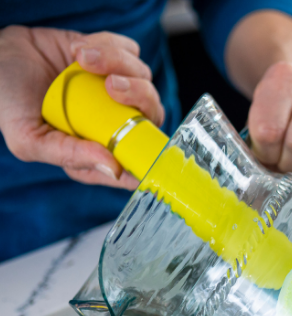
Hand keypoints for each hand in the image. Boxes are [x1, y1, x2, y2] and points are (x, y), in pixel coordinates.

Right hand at [0, 26, 163, 189]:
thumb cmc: (9, 104)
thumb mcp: (30, 139)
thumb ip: (71, 156)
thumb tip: (115, 169)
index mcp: (99, 150)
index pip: (139, 160)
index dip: (150, 153)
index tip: (142, 140)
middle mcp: (114, 122)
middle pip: (153, 114)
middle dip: (140, 96)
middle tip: (111, 85)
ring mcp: (116, 91)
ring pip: (144, 78)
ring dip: (118, 63)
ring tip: (81, 59)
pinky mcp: (112, 60)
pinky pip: (130, 52)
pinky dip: (109, 46)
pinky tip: (78, 51)